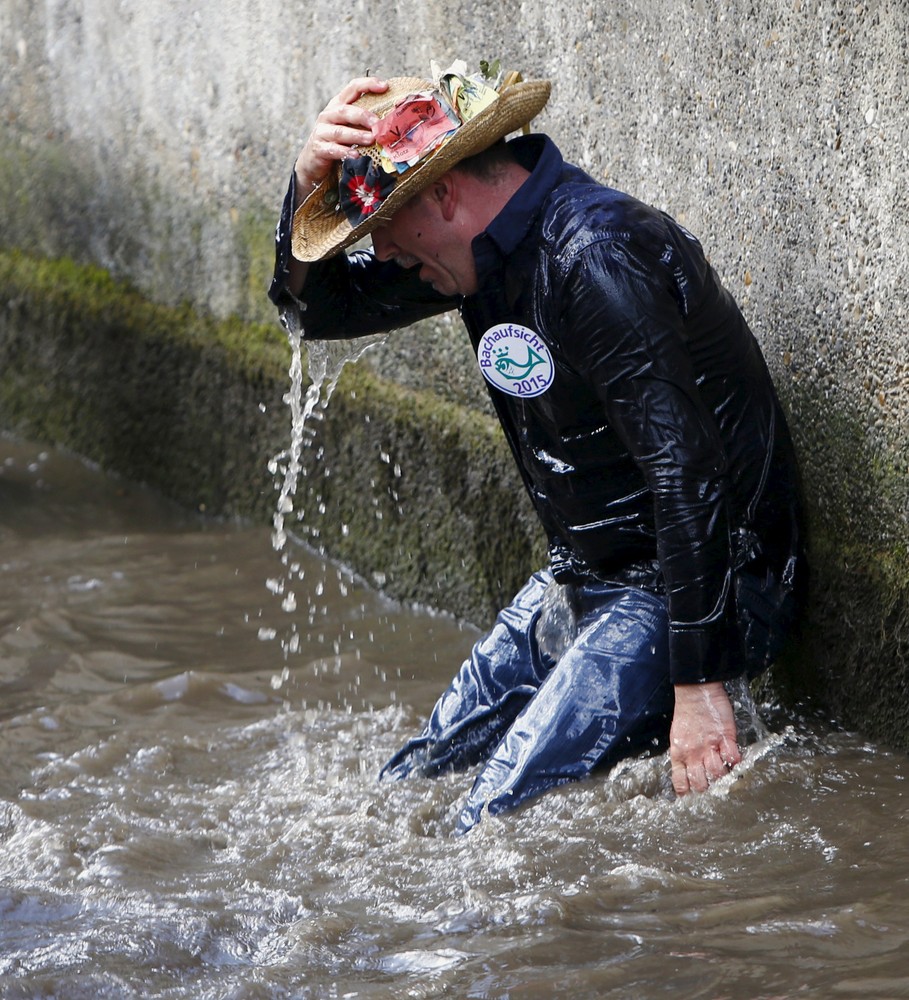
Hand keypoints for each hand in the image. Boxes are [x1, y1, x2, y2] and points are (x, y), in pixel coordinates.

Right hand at [294, 77, 388, 193]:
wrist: (313, 160)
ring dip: (357, 135)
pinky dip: (345, 152)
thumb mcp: (349, 126)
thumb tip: (393, 121)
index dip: (368, 85)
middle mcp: (328, 115)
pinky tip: (356, 155)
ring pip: (340, 132)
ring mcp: (322, 132)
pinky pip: (333, 150)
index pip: (352, 88)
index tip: (385, 86)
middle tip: (378, 123)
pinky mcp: (319, 149)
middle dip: (363, 115)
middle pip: (345, 110)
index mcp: (338, 105)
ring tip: (371, 139)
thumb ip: (364, 120)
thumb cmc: (338, 141)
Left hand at [669, 681, 740, 794]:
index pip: (681, 784)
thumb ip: (684, 757)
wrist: (695, 691)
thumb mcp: (678, 738)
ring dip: (724, 778)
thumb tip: (689, 777)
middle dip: (708, 791)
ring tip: (727, 776)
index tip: (695, 803)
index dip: (688, 796)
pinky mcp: (725, 737)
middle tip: (715, 791)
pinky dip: (736, 762)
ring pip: (717, 774)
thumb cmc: (687, 715)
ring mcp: (709, 746)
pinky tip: (736, 760)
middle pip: (700, 785)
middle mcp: (693, 754)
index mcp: (679, 755)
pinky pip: (733, 757)